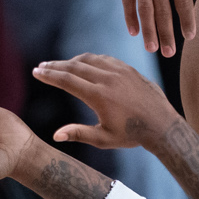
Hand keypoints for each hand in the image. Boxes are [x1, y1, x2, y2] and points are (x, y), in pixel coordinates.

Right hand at [35, 53, 180, 149]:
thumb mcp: (104, 139)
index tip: (36, 72)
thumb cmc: (132, 135)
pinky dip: (90, 59)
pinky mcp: (128, 69)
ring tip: (59, 65)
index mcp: (99, 96)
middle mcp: (108, 79)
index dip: (49, 75)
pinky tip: (83, 64)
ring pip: (89, 59)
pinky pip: (104, 59)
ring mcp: (119, 71)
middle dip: (55, 66)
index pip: (67, 80)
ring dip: (71, 61)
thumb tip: (55, 135)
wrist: (162, 124)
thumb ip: (79, 134)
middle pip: (74, 66)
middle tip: (41, 66)